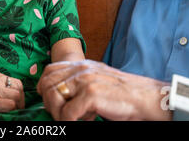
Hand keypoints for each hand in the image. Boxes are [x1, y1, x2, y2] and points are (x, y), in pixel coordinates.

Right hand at [0, 63, 24, 119]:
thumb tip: (1, 93)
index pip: (9, 79)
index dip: (14, 92)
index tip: (14, 102)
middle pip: (16, 85)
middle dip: (19, 99)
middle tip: (17, 109)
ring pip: (15, 95)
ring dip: (15, 107)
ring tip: (11, 114)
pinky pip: (8, 105)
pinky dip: (9, 112)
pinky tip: (3, 116)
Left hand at [37, 60, 169, 120]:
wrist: (144, 98)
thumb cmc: (121, 94)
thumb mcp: (96, 80)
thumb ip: (79, 82)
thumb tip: (59, 95)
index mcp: (81, 65)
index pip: (49, 70)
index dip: (44, 86)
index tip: (50, 102)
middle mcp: (81, 69)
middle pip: (47, 83)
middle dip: (49, 103)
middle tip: (62, 115)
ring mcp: (85, 80)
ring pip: (53, 97)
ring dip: (59, 114)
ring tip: (74, 119)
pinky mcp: (91, 94)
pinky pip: (68, 113)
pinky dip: (71, 122)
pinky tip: (88, 121)